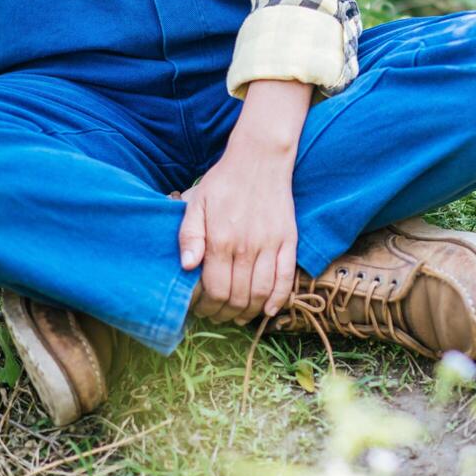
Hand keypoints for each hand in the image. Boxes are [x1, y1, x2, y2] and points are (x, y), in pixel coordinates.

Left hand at [180, 80, 312, 324]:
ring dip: (249, 312)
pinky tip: (269, 310)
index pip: (215, 289)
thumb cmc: (224, 182)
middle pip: (237, 297)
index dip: (207, 306)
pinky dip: (279, 299)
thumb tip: (187, 267)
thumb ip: (189, 236)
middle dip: (225, 313)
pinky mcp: (288, 241)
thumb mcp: (196, 203)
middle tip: (218, 315)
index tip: (202, 309)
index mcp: (221, 239)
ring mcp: (270, 245)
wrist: (260, 159)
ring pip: (261, 293)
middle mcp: (246, 247)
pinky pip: (286, 278)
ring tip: (239, 316)